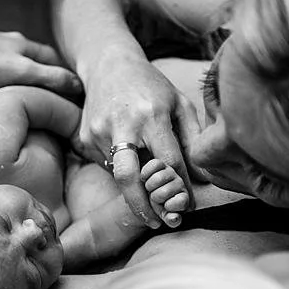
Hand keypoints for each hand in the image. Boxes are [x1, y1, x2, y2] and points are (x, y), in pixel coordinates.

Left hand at [0, 32, 82, 95]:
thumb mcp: (26, 72)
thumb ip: (53, 78)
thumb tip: (77, 85)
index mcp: (20, 42)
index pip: (49, 55)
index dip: (60, 70)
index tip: (69, 84)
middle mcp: (2, 41)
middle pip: (28, 56)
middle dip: (40, 70)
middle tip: (49, 89)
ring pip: (7, 61)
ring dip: (17, 73)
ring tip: (22, 90)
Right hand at [78, 53, 198, 228]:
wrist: (108, 65)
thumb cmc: (151, 86)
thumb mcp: (179, 104)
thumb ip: (193, 138)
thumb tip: (204, 177)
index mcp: (151, 115)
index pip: (168, 161)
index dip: (178, 186)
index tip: (186, 206)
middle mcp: (122, 125)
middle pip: (129, 178)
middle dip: (143, 206)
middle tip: (158, 223)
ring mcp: (98, 133)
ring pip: (118, 175)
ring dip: (135, 190)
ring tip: (149, 198)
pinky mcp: (84, 138)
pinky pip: (107, 165)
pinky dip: (121, 170)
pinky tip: (129, 158)